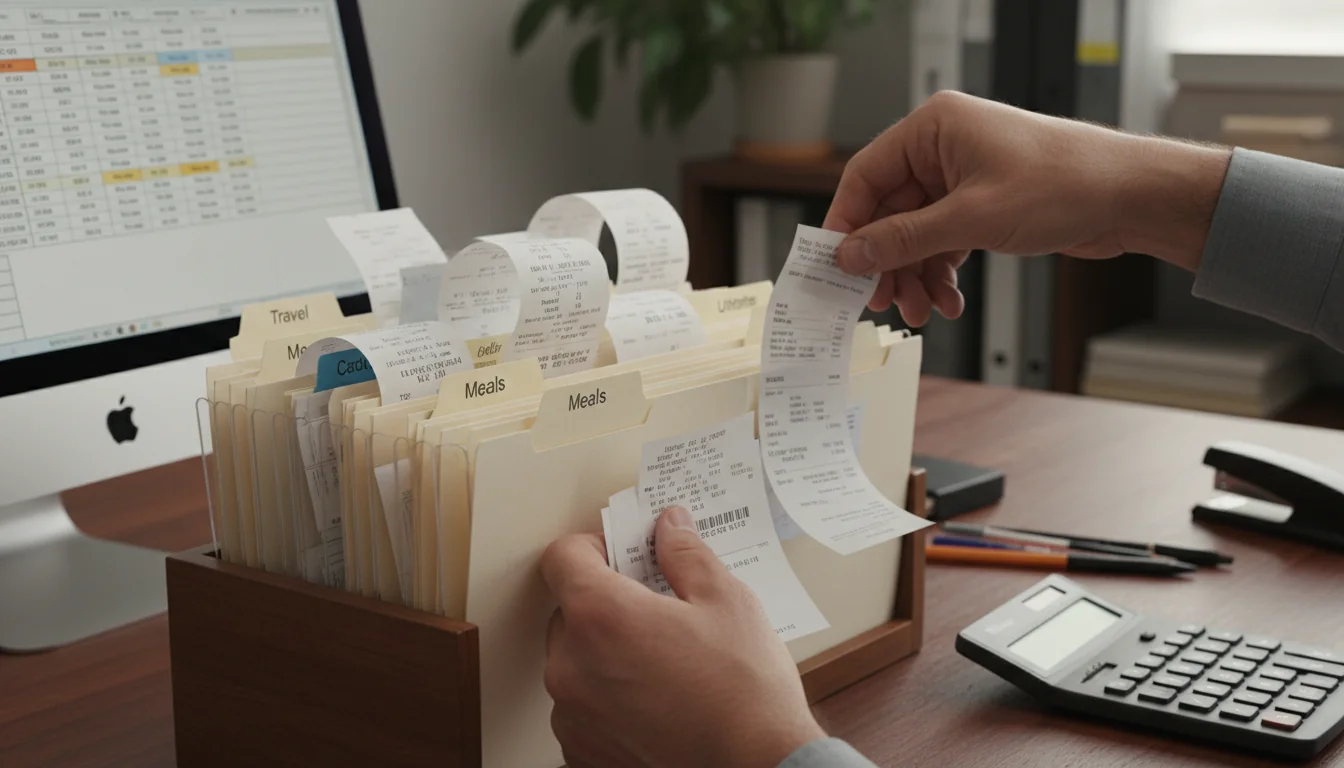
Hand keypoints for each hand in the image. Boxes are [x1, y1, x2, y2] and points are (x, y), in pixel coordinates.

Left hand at [541, 505, 824, 767]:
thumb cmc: (744, 693)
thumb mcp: (726, 601)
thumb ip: (686, 555)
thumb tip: (670, 528)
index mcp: (600, 616)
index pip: (562, 558)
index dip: (592, 547)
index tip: (618, 555)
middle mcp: (571, 666)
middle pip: (568, 612)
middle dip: (606, 605)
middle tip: (656, 612)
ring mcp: (572, 715)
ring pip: (574, 663)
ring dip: (604, 655)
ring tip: (661, 665)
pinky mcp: (582, 752)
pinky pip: (581, 710)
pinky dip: (608, 701)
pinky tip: (654, 701)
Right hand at [824, 91, 1231, 325]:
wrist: (1131, 197)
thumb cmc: (1067, 183)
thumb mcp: (972, 218)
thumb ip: (904, 239)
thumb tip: (851, 254)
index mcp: (934, 127)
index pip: (866, 175)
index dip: (847, 224)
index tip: (835, 265)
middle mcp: (944, 148)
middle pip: (889, 213)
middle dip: (888, 263)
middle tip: (883, 301)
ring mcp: (963, 178)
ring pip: (915, 235)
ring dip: (915, 276)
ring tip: (922, 311)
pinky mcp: (982, 205)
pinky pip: (943, 242)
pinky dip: (941, 273)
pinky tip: (948, 300)